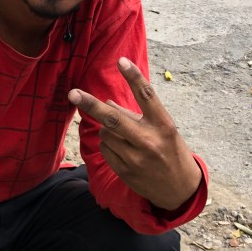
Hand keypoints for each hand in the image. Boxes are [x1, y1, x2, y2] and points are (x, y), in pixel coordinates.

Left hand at [69, 57, 201, 211]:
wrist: (178, 189)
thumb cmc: (170, 151)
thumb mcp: (162, 129)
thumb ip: (138, 115)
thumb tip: (106, 103)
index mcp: (163, 125)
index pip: (147, 96)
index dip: (133, 77)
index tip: (121, 61)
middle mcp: (149, 140)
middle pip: (113, 119)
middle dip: (90, 104)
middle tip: (72, 93)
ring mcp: (136, 158)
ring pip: (105, 133)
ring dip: (107, 129)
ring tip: (124, 136)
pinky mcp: (125, 171)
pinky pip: (104, 149)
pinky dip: (108, 145)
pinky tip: (122, 149)